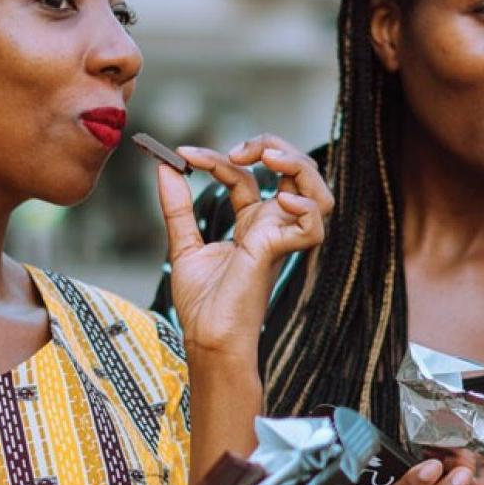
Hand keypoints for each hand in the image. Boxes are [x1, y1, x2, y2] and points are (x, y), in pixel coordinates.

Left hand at [157, 136, 332, 360]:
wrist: (206, 338)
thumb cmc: (203, 304)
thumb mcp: (184, 245)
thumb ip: (178, 207)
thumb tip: (165, 169)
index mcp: (252, 224)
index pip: (244, 175)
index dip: (215, 159)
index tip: (181, 153)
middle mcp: (271, 227)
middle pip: (294, 172)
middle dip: (272, 146)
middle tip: (237, 150)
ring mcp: (280, 238)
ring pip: (318, 192)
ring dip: (299, 166)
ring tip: (269, 157)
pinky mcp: (279, 252)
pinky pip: (313, 226)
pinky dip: (304, 207)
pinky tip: (280, 199)